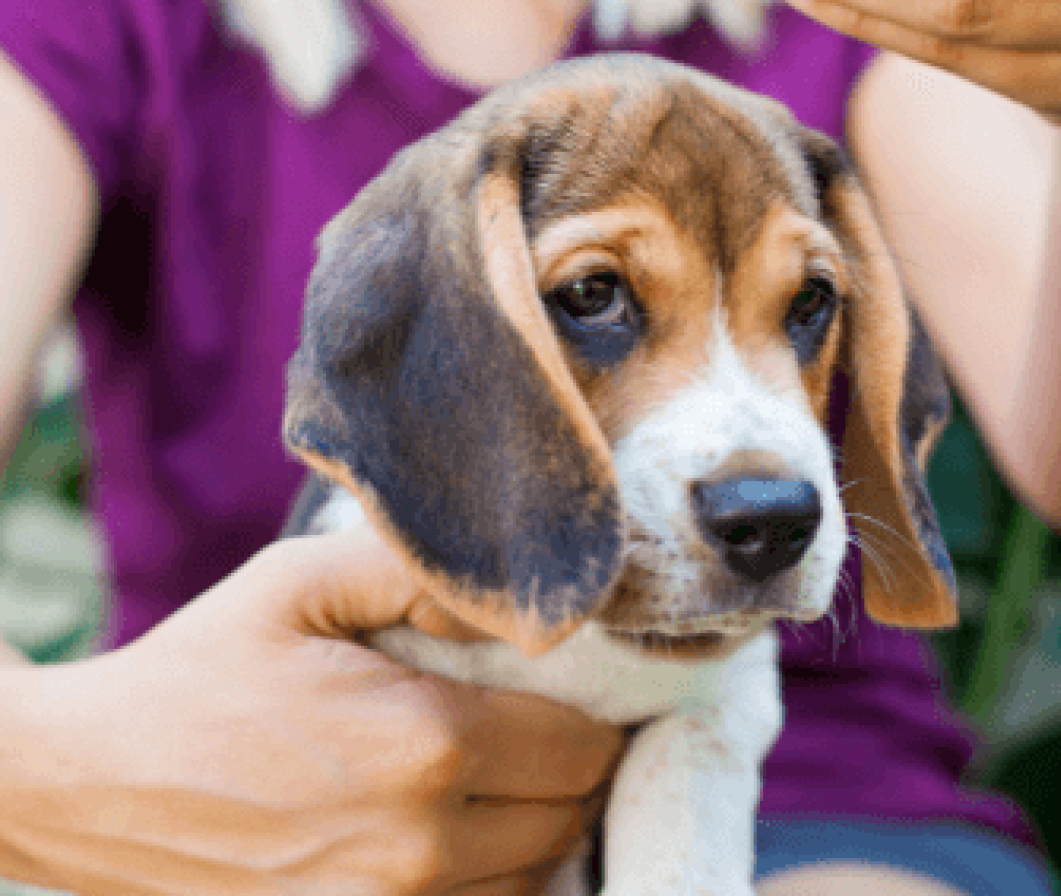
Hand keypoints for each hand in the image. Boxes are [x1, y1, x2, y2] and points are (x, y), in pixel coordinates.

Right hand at [3, 524, 625, 894]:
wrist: (93, 781)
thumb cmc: (205, 669)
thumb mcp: (303, 582)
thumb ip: (421, 571)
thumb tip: (520, 596)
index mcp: (424, 745)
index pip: (581, 746)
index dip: (590, 710)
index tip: (567, 684)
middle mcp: (418, 850)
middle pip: (569, 817)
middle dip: (570, 766)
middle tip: (535, 720)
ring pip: (533, 879)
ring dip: (534, 825)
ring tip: (500, 771)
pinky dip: (490, 878)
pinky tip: (456, 828)